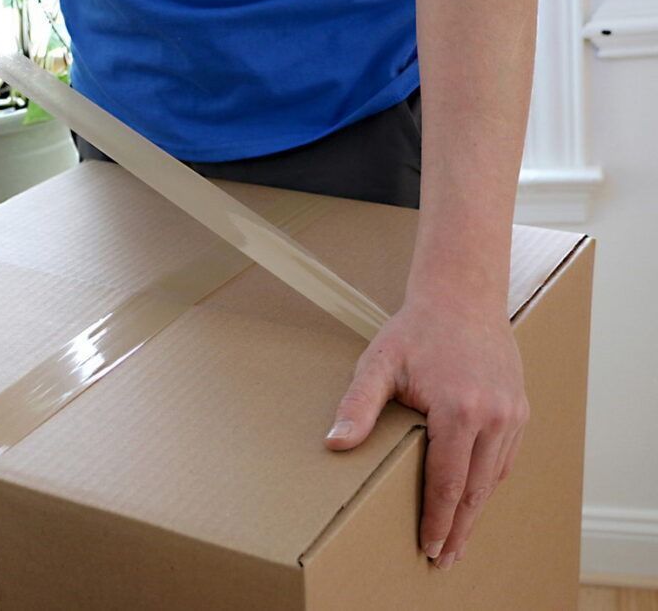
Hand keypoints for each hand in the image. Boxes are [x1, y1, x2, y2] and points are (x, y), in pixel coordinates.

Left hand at [324, 295, 527, 570]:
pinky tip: (474, 498)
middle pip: (475, 490)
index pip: (447, 482)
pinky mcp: (520, 409)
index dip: (437, 520)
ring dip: (476, 511)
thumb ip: (357, 406)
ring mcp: (512, 414)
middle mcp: (494, 417)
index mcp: (460, 410)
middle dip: (458, 529)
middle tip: (444, 559)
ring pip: (494, 478)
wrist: (462, 296)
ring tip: (457, 539)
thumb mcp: (379, 364)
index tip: (427, 547)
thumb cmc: (415, 331)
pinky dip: (489, 483)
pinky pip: (505, 458)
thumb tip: (334, 443)